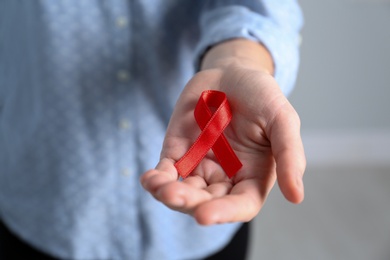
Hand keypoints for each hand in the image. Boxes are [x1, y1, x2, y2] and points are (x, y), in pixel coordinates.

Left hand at [140, 64, 305, 224]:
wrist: (232, 72)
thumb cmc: (262, 95)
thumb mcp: (282, 119)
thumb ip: (289, 155)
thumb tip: (297, 196)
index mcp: (252, 175)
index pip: (240, 204)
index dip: (224, 213)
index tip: (205, 216)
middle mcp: (225, 176)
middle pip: (207, 202)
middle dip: (190, 202)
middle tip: (175, 195)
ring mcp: (199, 165)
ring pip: (184, 190)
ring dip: (169, 193)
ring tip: (159, 187)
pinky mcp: (178, 152)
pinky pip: (166, 171)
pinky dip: (156, 178)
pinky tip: (148, 178)